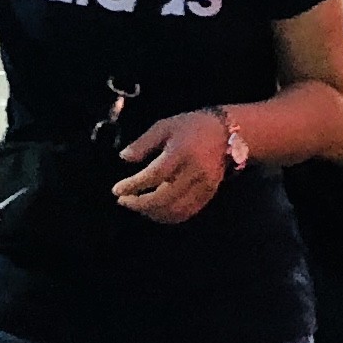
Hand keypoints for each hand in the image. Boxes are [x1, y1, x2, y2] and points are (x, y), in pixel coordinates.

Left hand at [114, 103, 230, 224]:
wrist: (225, 132)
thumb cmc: (191, 126)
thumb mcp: (164, 126)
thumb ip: (143, 143)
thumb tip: (124, 158)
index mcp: (181, 153)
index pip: (154, 176)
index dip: (134, 185)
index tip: (117, 190)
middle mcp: (194, 172)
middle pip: (164, 197)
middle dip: (140, 203)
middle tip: (123, 200)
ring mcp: (204, 186)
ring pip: (175, 209)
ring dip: (153, 212)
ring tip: (137, 206)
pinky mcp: (209, 194)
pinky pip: (187, 212)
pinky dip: (169, 216)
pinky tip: (156, 211)